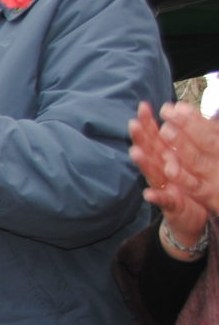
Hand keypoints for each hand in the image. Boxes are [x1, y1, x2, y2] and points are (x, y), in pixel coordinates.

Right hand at [132, 101, 218, 257]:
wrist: (191, 219)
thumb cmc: (189, 188)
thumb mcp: (185, 163)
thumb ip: (177, 144)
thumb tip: (172, 120)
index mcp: (166, 159)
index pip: (155, 137)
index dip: (148, 122)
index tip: (144, 106)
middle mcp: (160, 172)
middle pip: (149, 151)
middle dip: (140, 137)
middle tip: (133, 122)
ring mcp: (163, 188)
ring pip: (152, 173)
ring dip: (143, 163)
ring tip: (135, 152)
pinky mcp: (170, 205)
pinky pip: (163, 201)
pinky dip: (155, 198)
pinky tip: (148, 194)